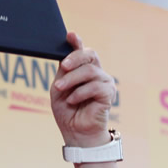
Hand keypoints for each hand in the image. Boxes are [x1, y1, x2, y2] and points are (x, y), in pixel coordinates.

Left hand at [50, 32, 115, 146]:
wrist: (75, 131)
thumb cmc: (67, 110)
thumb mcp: (59, 88)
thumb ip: (63, 72)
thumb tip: (65, 56)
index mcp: (83, 70)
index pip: (82, 51)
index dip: (77, 42)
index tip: (70, 35)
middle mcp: (96, 73)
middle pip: (89, 55)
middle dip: (74, 58)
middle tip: (64, 66)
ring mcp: (104, 82)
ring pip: (89, 71)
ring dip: (72, 80)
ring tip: (61, 90)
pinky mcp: (109, 93)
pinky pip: (95, 86)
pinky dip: (80, 93)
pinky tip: (72, 100)